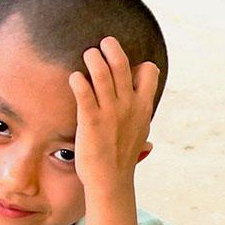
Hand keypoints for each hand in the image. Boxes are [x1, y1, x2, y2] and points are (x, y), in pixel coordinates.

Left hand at [68, 36, 158, 198]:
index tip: (130, 65)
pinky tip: (74, 78)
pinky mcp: (91, 121)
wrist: (110, 181)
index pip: (150, 73)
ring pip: (103, 74)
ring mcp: (111, 113)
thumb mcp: (140, 134)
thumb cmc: (122, 157)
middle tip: (104, 43)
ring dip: (94, 59)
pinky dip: (79, 81)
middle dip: (112, 49)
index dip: (140, 63)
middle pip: (122, 66)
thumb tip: (148, 126)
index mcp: (143, 107)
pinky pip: (84, 93)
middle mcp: (129, 106)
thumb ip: (141, 116)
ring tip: (88, 54)